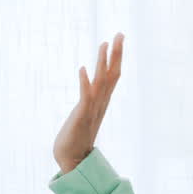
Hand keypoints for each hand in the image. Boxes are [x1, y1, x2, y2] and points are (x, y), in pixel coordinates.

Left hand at [53, 32, 123, 174]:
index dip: (116, 57)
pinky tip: (82, 69)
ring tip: (104, 44)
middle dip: (116, 54)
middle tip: (120, 34)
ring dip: (101, 63)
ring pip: (101, 82)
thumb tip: (91, 92)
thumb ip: (89, 103)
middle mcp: (100, 103)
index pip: (113, 75)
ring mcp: (92, 109)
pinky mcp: (81, 116)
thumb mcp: (85, 115)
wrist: (72, 160)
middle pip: (112, 75)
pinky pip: (84, 97)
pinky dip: (84, 83)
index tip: (119, 38)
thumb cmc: (76, 138)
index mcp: (101, 102)